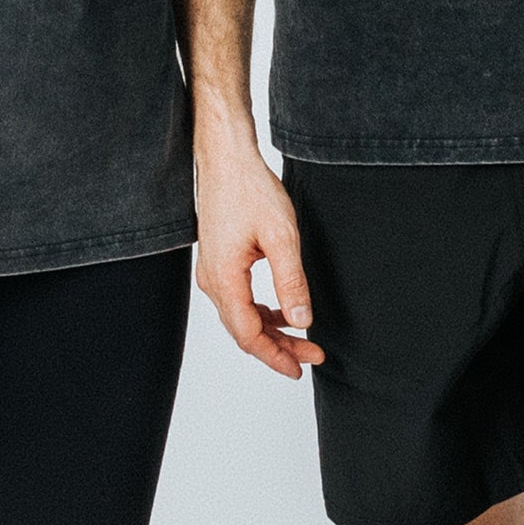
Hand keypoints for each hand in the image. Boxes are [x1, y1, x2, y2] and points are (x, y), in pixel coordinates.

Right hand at [195, 140, 323, 378]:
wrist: (227, 158)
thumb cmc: (250, 189)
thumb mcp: (281, 236)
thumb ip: (291, 282)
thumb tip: (301, 322)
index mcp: (224, 278)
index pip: (248, 335)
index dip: (275, 355)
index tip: (302, 366)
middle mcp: (212, 280)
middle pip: (243, 330)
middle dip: (278, 347)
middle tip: (311, 355)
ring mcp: (212, 271)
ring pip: (240, 317)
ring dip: (270, 330)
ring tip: (302, 337)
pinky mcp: (218, 261)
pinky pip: (238, 300)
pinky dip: (260, 311)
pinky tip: (282, 312)